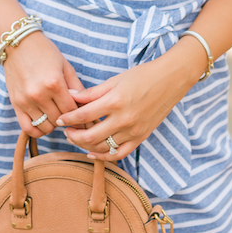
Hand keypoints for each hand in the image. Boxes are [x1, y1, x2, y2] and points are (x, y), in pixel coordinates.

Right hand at [2, 31, 84, 136]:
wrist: (17, 43)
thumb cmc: (44, 52)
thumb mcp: (65, 66)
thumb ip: (77, 87)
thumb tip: (86, 106)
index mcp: (54, 83)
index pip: (72, 111)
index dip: (80, 116)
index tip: (84, 117)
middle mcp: (39, 94)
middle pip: (59, 120)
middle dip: (68, 120)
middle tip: (72, 116)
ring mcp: (25, 100)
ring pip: (45, 127)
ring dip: (54, 125)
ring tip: (57, 116)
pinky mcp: (15, 104)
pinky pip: (27, 128)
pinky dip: (38, 130)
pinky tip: (44, 122)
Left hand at [55, 51, 194, 160]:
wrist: (170, 80)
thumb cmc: (143, 76)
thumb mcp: (115, 80)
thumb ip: (92, 92)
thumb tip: (70, 96)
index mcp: (116, 101)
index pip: (84, 115)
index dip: (68, 118)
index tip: (60, 118)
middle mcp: (124, 119)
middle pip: (90, 136)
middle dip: (73, 135)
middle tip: (66, 130)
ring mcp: (133, 131)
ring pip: (103, 147)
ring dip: (85, 145)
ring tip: (77, 138)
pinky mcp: (141, 138)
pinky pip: (119, 154)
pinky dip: (104, 157)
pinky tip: (92, 152)